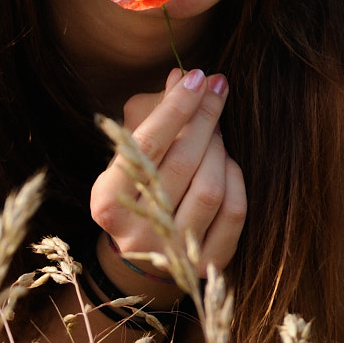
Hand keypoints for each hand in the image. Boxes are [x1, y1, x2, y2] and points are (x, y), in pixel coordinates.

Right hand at [92, 68, 247, 289]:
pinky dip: (236, 180)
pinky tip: (228, 163)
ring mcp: (172, 254)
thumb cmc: (140, 183)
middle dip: (204, 119)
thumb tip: (183, 77)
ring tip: (216, 128)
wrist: (145, 249)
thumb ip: (155, 111)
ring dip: (219, 148)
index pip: (145, 147)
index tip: (197, 76)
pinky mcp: (205, 266)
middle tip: (217, 88)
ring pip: (210, 189)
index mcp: (107, 202)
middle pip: (182, 165)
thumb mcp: (134, 148)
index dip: (175, 108)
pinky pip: (233, 213)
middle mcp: (135, 234)